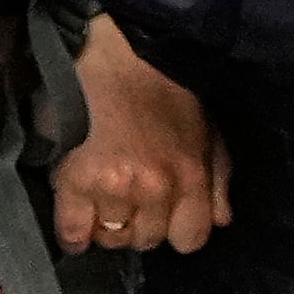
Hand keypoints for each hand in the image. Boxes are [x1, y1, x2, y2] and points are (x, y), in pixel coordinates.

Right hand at [54, 23, 230, 252]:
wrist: (119, 53)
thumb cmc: (166, 89)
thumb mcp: (207, 132)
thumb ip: (218, 180)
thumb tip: (221, 220)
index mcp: (191, 177)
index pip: (190, 240)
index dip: (174, 231)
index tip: (161, 218)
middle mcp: (157, 189)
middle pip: (147, 240)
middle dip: (139, 225)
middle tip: (127, 202)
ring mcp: (116, 187)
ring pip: (111, 237)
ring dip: (106, 225)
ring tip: (100, 205)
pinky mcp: (77, 179)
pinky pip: (72, 231)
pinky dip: (73, 233)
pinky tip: (75, 222)